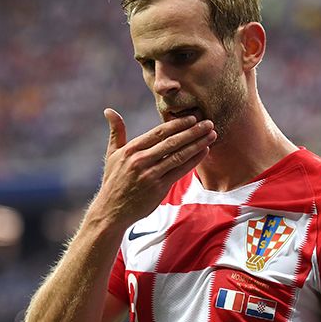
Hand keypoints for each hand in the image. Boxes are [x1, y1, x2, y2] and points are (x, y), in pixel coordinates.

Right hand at [92, 108, 215, 227]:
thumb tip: (109, 110)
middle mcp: (140, 161)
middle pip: (172, 142)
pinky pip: (180, 171)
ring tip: (211, 135)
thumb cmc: (113, 181)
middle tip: (209, 123)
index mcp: (131, 150)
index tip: (193, 118)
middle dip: (193, 131)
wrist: (112, 211)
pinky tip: (204, 152)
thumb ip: (116, 132)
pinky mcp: (159, 188)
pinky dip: (193, 160)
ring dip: (197, 144)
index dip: (178, 124)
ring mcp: (150, 175)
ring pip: (179, 155)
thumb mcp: (111, 155)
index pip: (158, 133)